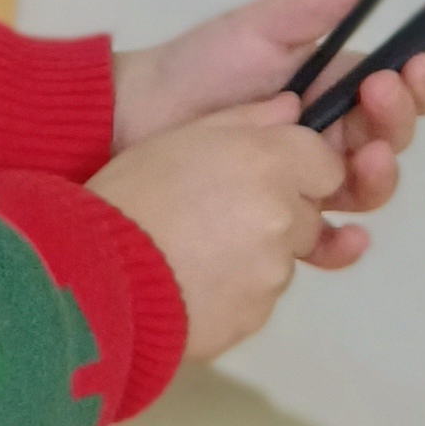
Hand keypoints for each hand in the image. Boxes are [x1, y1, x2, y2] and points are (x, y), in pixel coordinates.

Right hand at [90, 99, 361, 368]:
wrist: (97, 278)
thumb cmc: (132, 195)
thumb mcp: (178, 138)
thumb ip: (245, 119)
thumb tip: (291, 108)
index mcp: (269, 163)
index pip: (327, 165)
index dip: (296, 170)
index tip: (261, 175)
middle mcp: (285, 217)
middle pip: (306, 214)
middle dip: (275, 214)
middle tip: (213, 214)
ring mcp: (274, 273)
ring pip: (281, 258)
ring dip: (253, 255)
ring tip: (191, 252)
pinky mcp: (257, 317)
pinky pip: (257, 297)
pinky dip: (234, 292)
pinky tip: (188, 283)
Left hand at [113, 0, 424, 218]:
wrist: (131, 122)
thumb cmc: (197, 69)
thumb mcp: (253, 30)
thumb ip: (306, 5)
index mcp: (333, 86)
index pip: (398, 87)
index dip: (419, 82)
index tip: (416, 68)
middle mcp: (330, 135)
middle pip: (390, 139)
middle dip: (396, 121)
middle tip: (376, 98)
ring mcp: (307, 180)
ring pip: (366, 188)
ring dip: (380, 177)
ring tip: (362, 160)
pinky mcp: (282, 221)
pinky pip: (324, 240)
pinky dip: (342, 245)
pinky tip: (346, 238)